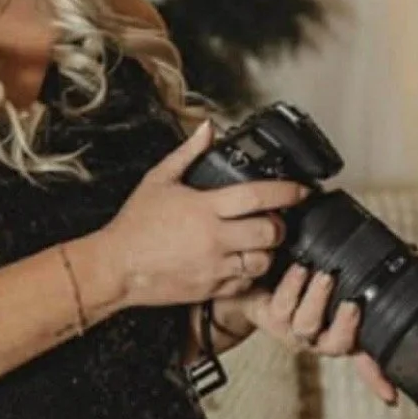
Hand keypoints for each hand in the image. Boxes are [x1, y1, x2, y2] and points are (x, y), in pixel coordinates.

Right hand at [100, 120, 308, 308]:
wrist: (116, 266)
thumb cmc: (135, 224)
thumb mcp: (158, 180)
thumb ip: (187, 153)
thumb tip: (208, 129)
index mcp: (204, 207)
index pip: (258, 197)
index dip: (287, 192)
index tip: (302, 190)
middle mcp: (213, 238)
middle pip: (269, 233)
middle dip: (280, 226)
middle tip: (276, 220)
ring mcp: (213, 266)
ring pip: (262, 261)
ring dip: (267, 251)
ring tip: (259, 243)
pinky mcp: (210, 289)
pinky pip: (244, 283)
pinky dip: (249, 273)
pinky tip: (240, 262)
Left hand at [233, 263, 399, 405]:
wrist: (256, 277)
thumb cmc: (306, 276)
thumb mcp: (342, 276)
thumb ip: (371, 274)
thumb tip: (411, 254)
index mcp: (341, 332)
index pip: (367, 359)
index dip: (379, 378)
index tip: (391, 395)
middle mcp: (318, 337)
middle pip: (336, 345)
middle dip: (346, 326)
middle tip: (353, 303)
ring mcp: (293, 330)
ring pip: (306, 324)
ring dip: (317, 299)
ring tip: (325, 275)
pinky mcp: (269, 318)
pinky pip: (281, 307)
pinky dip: (292, 287)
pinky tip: (300, 269)